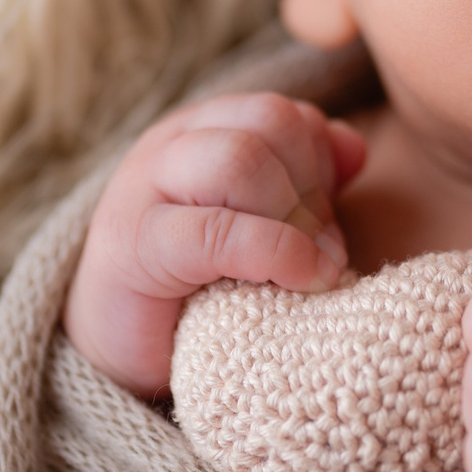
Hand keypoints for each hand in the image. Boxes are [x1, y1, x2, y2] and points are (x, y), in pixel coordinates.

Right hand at [64, 92, 364, 396]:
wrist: (117, 359)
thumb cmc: (201, 290)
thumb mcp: (265, 225)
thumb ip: (307, 181)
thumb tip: (354, 147)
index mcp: (203, 129)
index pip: (286, 112)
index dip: (323, 164)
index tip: (328, 225)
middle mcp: (170, 145)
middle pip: (271, 122)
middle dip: (313, 189)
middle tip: (326, 252)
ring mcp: (143, 188)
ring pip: (242, 160)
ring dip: (295, 219)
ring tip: (310, 271)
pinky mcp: (133, 244)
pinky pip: (220, 231)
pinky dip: (277, 254)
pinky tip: (302, 282)